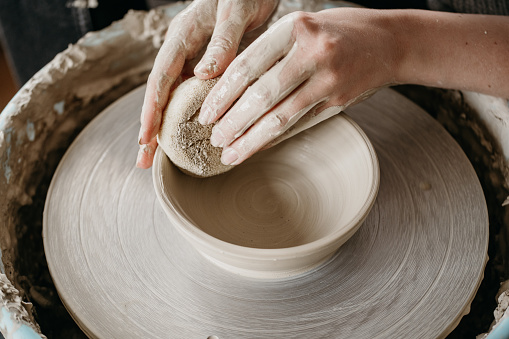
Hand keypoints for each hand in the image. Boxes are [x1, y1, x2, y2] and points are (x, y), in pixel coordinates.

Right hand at [137, 0, 277, 167]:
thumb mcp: (236, 12)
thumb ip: (222, 41)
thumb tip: (203, 73)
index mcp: (183, 35)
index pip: (161, 78)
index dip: (152, 110)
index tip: (146, 138)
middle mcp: (182, 49)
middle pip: (160, 93)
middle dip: (150, 127)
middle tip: (143, 159)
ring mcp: (192, 58)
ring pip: (173, 96)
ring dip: (166, 125)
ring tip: (158, 155)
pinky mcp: (205, 64)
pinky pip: (192, 93)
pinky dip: (187, 114)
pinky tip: (188, 134)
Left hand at [199, 8, 400, 165]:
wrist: (392, 42)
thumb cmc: (339, 31)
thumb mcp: (302, 26)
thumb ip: (271, 50)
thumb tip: (231, 86)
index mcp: (296, 27)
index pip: (248, 66)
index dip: (223, 94)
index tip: (206, 113)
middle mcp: (313, 54)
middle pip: (262, 97)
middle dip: (233, 123)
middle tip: (214, 139)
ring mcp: (329, 81)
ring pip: (281, 118)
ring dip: (251, 140)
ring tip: (229, 154)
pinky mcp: (339, 102)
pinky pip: (300, 124)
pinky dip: (275, 138)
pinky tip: (258, 148)